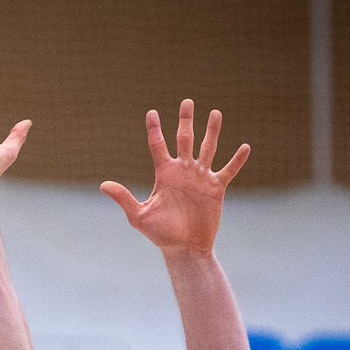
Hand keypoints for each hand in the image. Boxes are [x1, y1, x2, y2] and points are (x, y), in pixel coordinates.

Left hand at [101, 99, 249, 255]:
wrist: (184, 248)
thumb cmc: (160, 233)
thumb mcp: (139, 216)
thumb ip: (124, 198)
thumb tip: (103, 185)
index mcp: (164, 174)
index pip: (158, 145)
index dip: (154, 129)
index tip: (151, 112)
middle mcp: (183, 171)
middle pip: (184, 139)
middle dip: (186, 120)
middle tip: (187, 101)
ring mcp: (200, 177)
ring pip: (208, 148)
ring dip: (212, 131)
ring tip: (216, 113)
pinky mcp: (216, 188)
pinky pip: (228, 170)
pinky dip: (237, 160)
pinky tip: (246, 147)